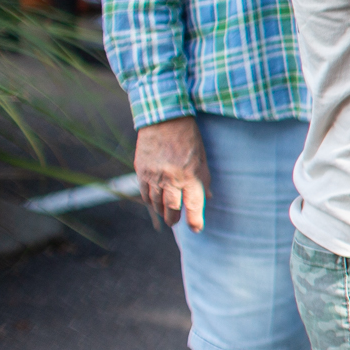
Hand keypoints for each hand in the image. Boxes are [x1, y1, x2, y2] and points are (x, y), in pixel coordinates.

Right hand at [134, 116, 209, 231]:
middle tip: (175, 222)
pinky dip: (150, 201)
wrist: (164, 120)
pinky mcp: (141, 171)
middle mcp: (171, 178)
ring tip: (166, 214)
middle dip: (173, 219)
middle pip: (171, 209)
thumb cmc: (189, 140)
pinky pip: (144, 193)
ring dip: (161, 211)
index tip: (197, 229)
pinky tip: (154, 202)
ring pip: (155, 203)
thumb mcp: (202, 159)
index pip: (193, 205)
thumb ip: (203, 180)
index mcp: (190, 175)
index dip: (195, 220)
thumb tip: (208, 198)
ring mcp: (153, 176)